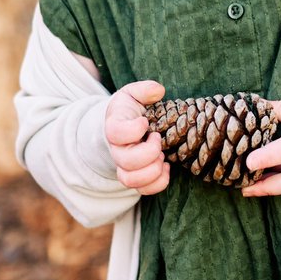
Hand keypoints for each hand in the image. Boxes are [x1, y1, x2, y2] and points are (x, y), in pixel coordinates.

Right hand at [103, 80, 170, 194]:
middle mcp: (116, 150)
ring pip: (131, 180)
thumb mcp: (133, 93)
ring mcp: (124, 166)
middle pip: (126, 162)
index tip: (146, 121)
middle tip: (158, 138)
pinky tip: (166, 168)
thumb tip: (158, 91)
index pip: (115, 133)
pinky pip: (143, 190)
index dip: (134, 129)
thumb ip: (144, 89)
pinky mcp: (135, 177)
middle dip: (149, 152)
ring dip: (153, 170)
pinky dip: (158, 183)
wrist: (122, 127)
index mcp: (114, 127)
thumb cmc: (129, 110)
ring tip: (162, 156)